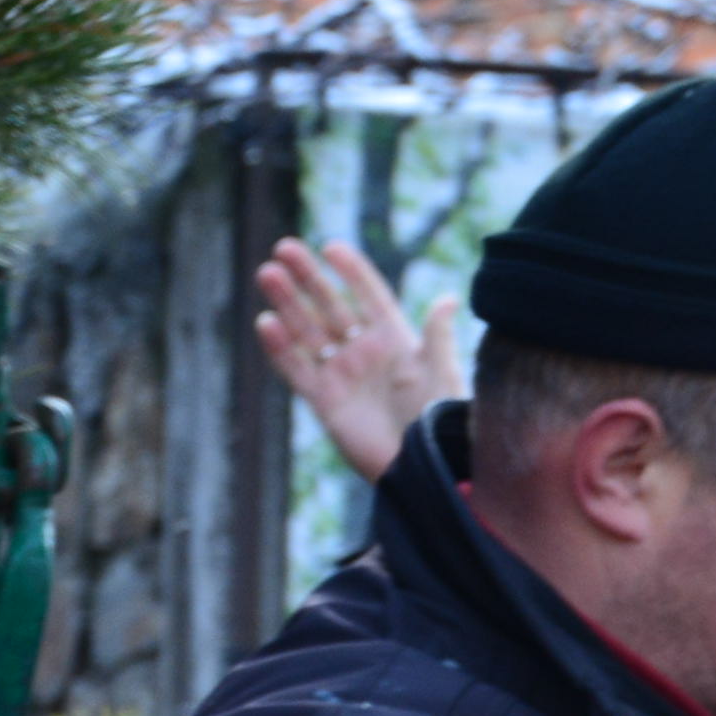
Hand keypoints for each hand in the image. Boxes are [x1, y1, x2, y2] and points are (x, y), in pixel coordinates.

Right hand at [254, 236, 462, 483]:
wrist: (422, 468)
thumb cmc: (440, 422)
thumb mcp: (442, 375)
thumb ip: (437, 337)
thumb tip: (449, 298)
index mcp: (395, 340)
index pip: (369, 296)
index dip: (352, 271)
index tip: (331, 246)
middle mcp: (364, 352)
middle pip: (330, 306)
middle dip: (308, 278)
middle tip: (285, 248)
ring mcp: (341, 374)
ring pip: (307, 330)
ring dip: (287, 303)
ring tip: (268, 273)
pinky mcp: (323, 400)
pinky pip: (296, 368)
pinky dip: (280, 347)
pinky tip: (266, 322)